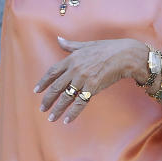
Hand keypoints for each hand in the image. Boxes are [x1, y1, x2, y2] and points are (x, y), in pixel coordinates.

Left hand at [33, 37, 147, 123]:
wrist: (125, 55)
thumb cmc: (107, 49)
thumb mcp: (86, 45)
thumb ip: (70, 45)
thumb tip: (58, 39)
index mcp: (71, 59)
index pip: (52, 72)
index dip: (43, 82)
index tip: (36, 91)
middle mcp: (74, 69)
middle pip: (56, 87)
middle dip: (48, 99)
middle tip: (42, 109)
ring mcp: (82, 79)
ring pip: (66, 97)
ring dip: (57, 109)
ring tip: (51, 118)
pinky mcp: (93, 88)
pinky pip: (80, 103)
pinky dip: (72, 112)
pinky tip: (66, 120)